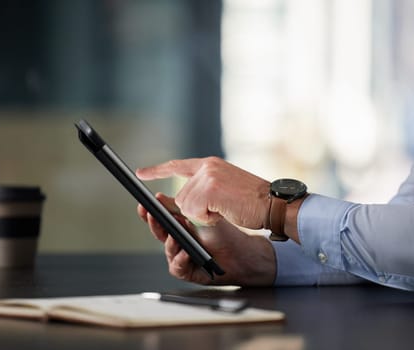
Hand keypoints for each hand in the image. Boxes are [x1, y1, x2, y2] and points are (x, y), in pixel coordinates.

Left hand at [136, 157, 270, 228]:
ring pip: (186, 206)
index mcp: (210, 164)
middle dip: (196, 209)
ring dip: (203, 215)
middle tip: (220, 208)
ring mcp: (207, 177)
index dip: (158, 170)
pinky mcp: (209, 190)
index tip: (141, 173)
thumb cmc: (253, 200)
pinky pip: (194, 211)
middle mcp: (206, 167)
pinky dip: (207, 218)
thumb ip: (207, 185)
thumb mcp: (227, 185)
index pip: (177, 165)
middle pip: (181, 196)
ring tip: (225, 209)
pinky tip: (223, 212)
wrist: (273, 203)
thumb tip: (184, 198)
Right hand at [137, 193, 276, 285]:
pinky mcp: (188, 272)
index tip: (143, 205)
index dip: (150, 214)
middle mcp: (178, 243)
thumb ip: (182, 208)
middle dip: (154, 225)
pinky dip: (180, 260)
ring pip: (168, 251)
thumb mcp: (201, 217)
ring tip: (175, 236)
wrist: (242, 253)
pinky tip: (186, 252)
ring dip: (170, 244)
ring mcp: (182, 258)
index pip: (161, 221)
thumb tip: (161, 197)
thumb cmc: (225, 235)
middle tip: (152, 216)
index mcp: (180, 229)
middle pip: (160, 235)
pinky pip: (177, 268)